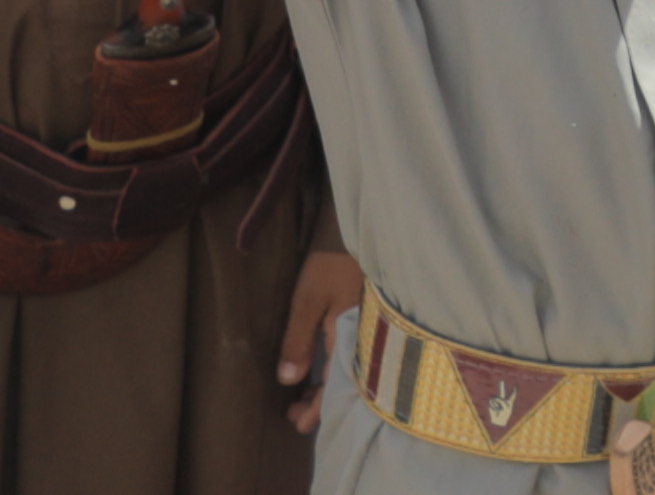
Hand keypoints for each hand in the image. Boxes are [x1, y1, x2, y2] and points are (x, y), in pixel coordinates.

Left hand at [279, 245, 363, 427]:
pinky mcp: (365, 319)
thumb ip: (299, 340)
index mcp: (349, 339)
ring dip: (327, 386)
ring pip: (349, 371)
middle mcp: (362, 340)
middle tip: (294, 412)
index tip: (297, 422)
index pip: (335, 387)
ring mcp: (366, 329)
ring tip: (304, 394)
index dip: (317, 408)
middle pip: (345, 383)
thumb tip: (288, 379)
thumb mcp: (308, 301)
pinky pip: (351, 355)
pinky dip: (336, 369)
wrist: (355, 231)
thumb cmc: (331, 264)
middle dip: (320, 402)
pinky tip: (323, 368)